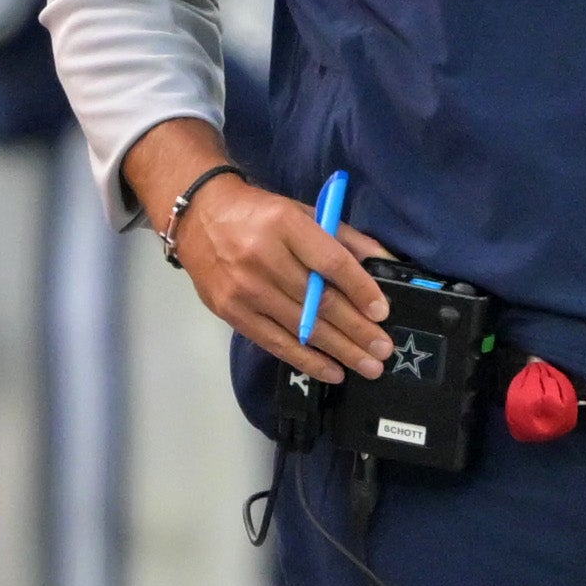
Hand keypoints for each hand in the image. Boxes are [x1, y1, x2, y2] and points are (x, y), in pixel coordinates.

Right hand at [176, 171, 389, 383]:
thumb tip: (386, 263)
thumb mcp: (303, 214)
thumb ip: (345, 238)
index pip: (331, 263)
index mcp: (286, 225)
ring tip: (369, 367)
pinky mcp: (232, 312)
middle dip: (357, 330)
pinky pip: (276, 342)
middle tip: (383, 350)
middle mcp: (263, 257)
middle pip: (320, 301)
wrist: (198, 217)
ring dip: (340, 351)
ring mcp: (245, 288)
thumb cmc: (260, 215)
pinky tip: (333, 371)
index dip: (360, 290)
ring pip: (302, 327)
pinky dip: (307, 360)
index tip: (382, 313)